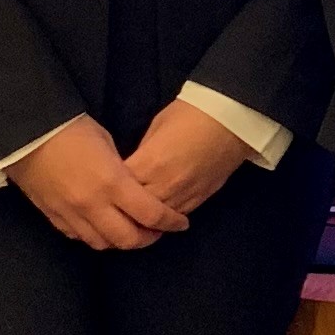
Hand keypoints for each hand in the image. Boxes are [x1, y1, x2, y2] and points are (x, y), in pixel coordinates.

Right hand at [2, 115, 189, 250]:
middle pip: (128, 239)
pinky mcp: (53, 216)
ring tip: (131, 231)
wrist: (25, 134)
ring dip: (121, 241)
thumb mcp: (107, 143)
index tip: (181, 223)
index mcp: (112, 183)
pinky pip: (78, 236)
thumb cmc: (71, 129)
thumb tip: (135, 186)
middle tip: (157, 230)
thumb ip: (123, 172)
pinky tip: (102, 227)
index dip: (170, 222)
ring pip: (103, 243)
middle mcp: (93, 205)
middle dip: (148, 238)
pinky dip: (94, 236)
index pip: (151, 214)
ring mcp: (71, 214)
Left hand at [122, 98, 256, 221]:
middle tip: (113, 207)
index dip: (110, 187)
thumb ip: (142, 153)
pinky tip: (157, 215)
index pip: (119, 186)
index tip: (104, 185)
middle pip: (135, 209)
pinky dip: (164, 218)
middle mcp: (164, 185)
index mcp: (150, 163)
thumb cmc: (190, 115)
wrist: (231, 120)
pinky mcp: (199, 199)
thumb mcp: (156, 128)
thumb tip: (132, 168)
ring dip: (143, 219)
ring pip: (155, 219)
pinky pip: (175, 216)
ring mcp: (183, 195)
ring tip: (132, 218)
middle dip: (123, 208)